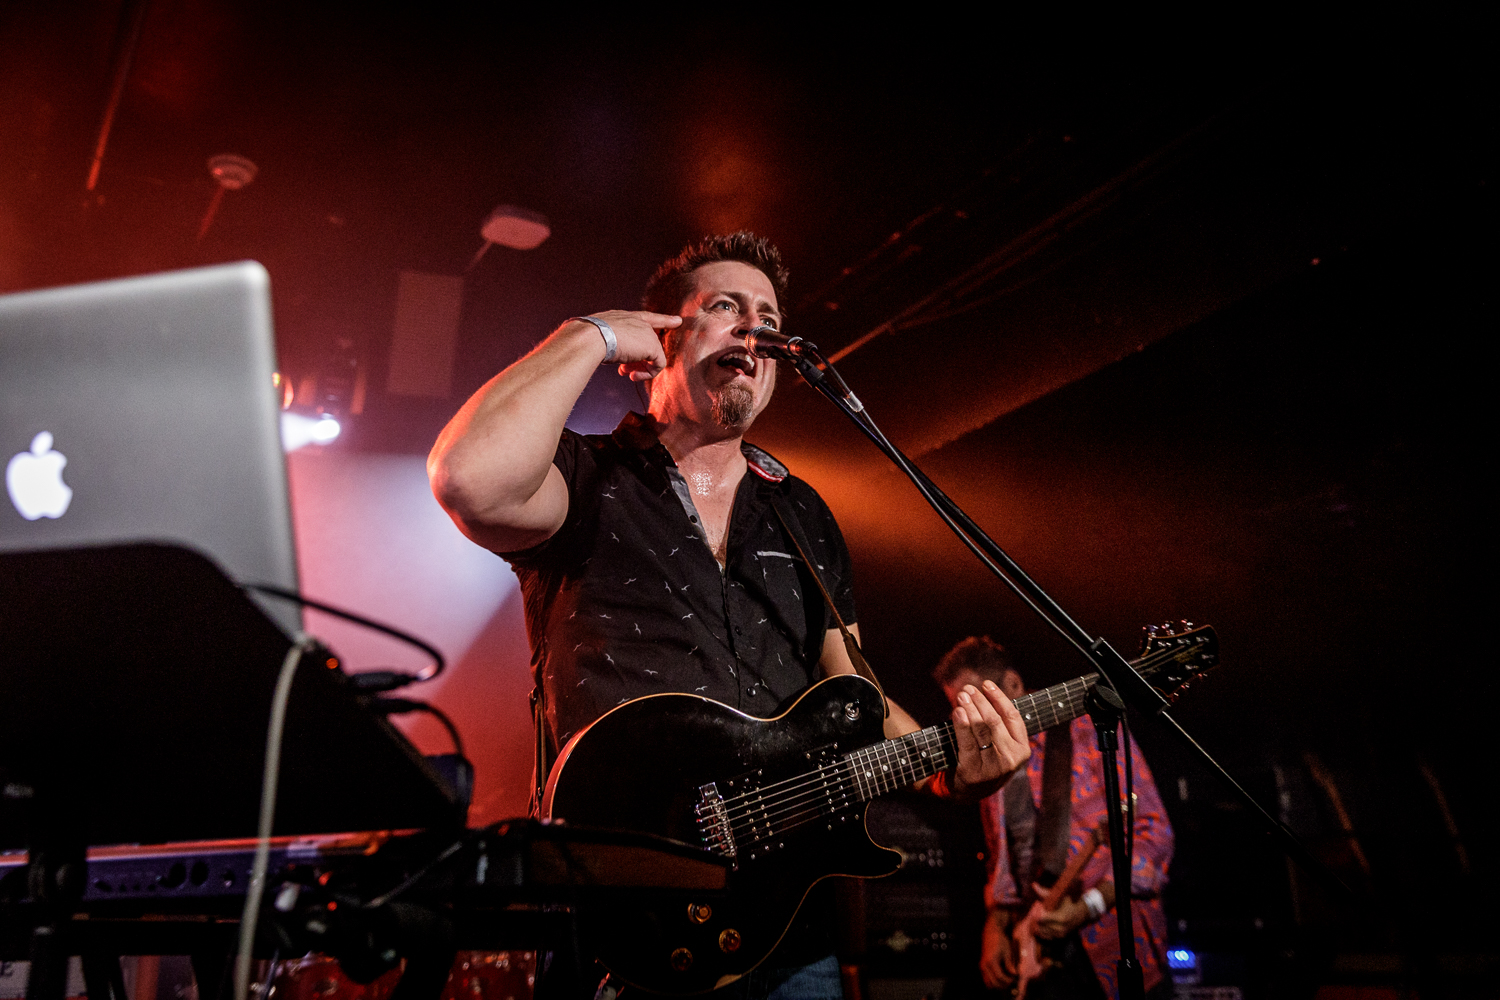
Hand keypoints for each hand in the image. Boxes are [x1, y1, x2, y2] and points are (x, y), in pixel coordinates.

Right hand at [566, 310, 680, 380]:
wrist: (591, 337)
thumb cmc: (588, 337)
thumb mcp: (600, 336)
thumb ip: (612, 342)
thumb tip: (613, 355)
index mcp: (625, 316)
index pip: (649, 318)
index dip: (664, 320)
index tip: (678, 321)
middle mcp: (639, 322)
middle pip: (649, 343)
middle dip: (638, 360)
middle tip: (625, 371)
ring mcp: (647, 333)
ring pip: (653, 355)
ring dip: (641, 369)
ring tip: (628, 375)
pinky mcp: (653, 347)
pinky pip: (658, 364)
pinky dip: (648, 374)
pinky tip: (634, 376)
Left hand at [948, 679, 1028, 799]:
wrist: (971, 791)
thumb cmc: (987, 759)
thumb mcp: (1002, 746)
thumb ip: (1002, 724)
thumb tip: (989, 692)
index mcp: (1022, 749)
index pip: (1013, 716)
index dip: (999, 697)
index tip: (986, 684)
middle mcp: (1011, 759)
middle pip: (994, 720)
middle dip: (980, 701)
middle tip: (968, 689)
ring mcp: (993, 767)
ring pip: (980, 729)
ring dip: (969, 708)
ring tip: (961, 696)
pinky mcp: (973, 771)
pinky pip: (966, 742)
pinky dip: (961, 724)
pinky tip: (957, 712)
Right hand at [980, 912, 1016, 989]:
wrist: (991, 933)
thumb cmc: (1000, 941)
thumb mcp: (1007, 951)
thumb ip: (1010, 964)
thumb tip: (1015, 974)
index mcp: (991, 961)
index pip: (1000, 977)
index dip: (1008, 980)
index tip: (1015, 979)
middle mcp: (984, 965)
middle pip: (994, 983)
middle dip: (1004, 984)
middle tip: (1012, 981)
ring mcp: (982, 966)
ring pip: (989, 984)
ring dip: (998, 985)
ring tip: (1007, 980)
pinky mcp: (982, 967)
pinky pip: (987, 980)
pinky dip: (994, 982)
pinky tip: (1002, 978)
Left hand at [1029, 885, 1089, 939]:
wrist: (1082, 913)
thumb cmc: (1068, 903)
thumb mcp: (1058, 896)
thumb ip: (1045, 892)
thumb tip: (1033, 885)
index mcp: (1060, 917)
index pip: (1042, 919)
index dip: (1036, 914)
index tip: (1035, 910)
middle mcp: (1061, 927)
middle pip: (1041, 927)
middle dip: (1035, 921)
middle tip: (1033, 915)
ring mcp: (1061, 933)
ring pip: (1043, 933)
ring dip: (1038, 927)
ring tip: (1036, 920)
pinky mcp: (1061, 936)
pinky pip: (1048, 937)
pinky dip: (1043, 932)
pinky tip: (1041, 926)